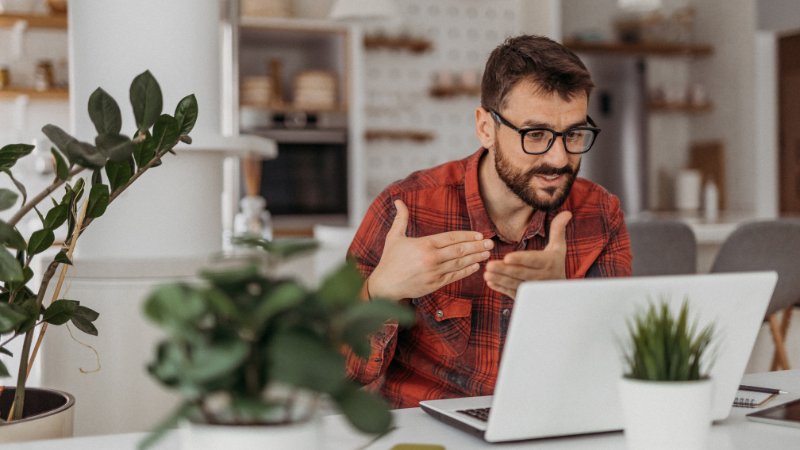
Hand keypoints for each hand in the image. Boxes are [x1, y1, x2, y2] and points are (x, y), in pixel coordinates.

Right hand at [368, 200, 493, 300]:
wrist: (384, 286)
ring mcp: (434, 272)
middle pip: (460, 250)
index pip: (451, 238)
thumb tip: (398, 200)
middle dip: (477, 246)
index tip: (479, 234)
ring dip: (475, 257)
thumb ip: (401, 218)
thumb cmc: (390, 260)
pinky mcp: (435, 284)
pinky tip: (475, 266)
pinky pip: (455, 276)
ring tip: (487, 253)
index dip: (467, 236)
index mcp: (424, 244)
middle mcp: (432, 258)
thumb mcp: (394, 236)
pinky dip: (466, 271)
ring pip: (460, 263)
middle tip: (490, 243)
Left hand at [483, 211, 571, 298]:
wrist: (561, 291)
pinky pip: (512, 293)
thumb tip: (567, 212)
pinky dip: (501, 289)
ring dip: (500, 279)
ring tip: (487, 273)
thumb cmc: (555, 263)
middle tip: (489, 265)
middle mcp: (541, 277)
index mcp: (548, 262)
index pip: (533, 260)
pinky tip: (490, 282)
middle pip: (521, 273)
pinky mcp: (526, 296)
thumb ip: (558, 230)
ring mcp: (533, 288)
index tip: (507, 257)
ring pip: (515, 284)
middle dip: (504, 270)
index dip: (520, 259)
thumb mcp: (559, 247)